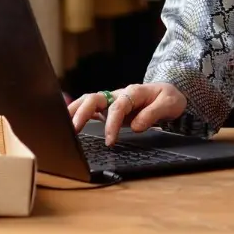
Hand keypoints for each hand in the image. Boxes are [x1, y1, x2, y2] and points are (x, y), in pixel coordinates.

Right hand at [66, 82, 187, 141]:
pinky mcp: (109, 108)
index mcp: (133, 92)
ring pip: (88, 101)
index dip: (111, 123)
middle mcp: (119, 94)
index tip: (110, 141)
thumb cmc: (169, 98)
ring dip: (74, 111)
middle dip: (82, 113)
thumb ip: (153, 114)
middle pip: (95, 98)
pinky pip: (91, 108)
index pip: (117, 106)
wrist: (171, 95)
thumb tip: (135, 126)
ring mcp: (112, 100)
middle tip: (73, 130)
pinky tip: (69, 124)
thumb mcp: (169, 104)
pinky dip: (78, 114)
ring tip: (62, 125)